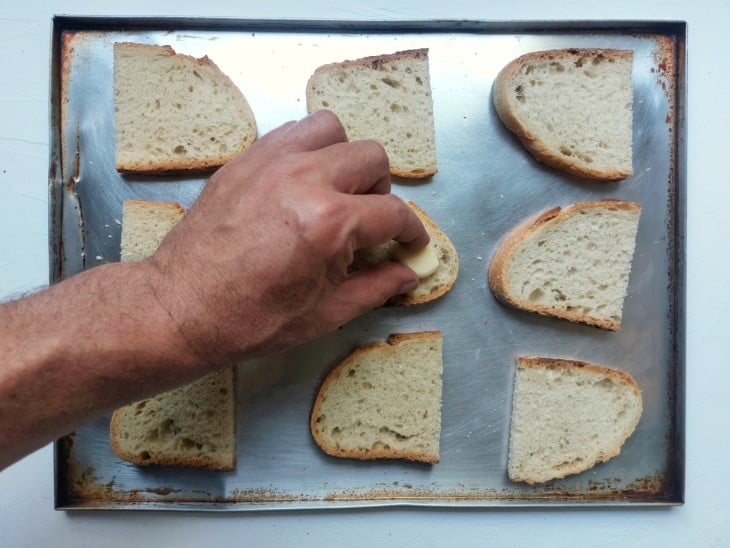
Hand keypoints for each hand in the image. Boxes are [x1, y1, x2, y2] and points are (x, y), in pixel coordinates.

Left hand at [145, 110, 428, 365]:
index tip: (410, 242)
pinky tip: (302, 182)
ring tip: (336, 190)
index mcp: (329, 223)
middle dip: (382, 191)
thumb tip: (409, 274)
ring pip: (332, 130)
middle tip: (370, 221)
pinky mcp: (245, 159)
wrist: (181, 308)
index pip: (393, 213)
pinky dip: (309, 149)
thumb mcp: (325, 314)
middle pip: (372, 158)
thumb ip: (376, 287)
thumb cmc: (252, 320)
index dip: (412, 231)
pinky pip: (292, 133)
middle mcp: (304, 179)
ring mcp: (271, 162)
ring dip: (345, 157)